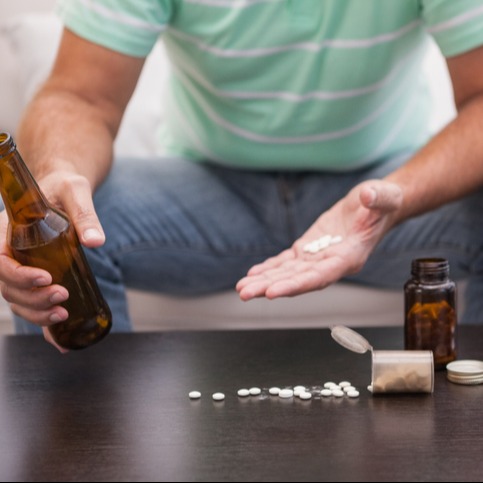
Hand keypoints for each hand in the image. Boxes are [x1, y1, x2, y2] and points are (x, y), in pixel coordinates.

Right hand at [0, 171, 104, 351]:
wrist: (62, 189)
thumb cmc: (63, 186)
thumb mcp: (75, 192)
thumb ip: (85, 214)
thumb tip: (96, 241)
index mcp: (6, 231)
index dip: (17, 275)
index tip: (46, 279)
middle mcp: (7, 252)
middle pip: (7, 286)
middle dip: (33, 298)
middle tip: (62, 297)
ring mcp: (20, 268)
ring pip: (17, 300)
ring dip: (36, 313)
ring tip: (63, 315)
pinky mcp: (36, 278)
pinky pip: (33, 304)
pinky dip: (44, 326)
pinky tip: (60, 342)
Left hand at [236, 180, 402, 299]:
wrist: (375, 206)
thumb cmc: (382, 203)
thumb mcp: (384, 197)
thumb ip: (379, 199)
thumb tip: (368, 196)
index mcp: (348, 258)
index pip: (319, 276)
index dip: (296, 285)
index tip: (273, 292)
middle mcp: (330, 263)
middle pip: (297, 280)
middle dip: (270, 287)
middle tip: (245, 293)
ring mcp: (317, 258)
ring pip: (287, 273)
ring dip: (264, 281)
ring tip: (242, 288)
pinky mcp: (308, 249)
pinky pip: (286, 261)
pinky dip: (269, 267)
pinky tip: (253, 273)